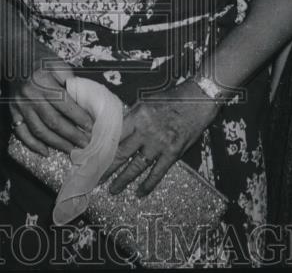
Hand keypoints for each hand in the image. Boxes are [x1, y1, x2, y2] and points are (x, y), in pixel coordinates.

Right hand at [11, 56, 92, 155]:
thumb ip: (70, 81)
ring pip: (39, 130)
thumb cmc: (39, 59)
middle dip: (71, 135)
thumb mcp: (57, 63)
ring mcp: (20, 106)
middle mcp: (31, 96)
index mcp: (43, 82)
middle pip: (53, 121)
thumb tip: (83, 102)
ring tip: (71, 151)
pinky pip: (22, 132)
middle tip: (85, 145)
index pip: (65, 104)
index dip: (79, 118)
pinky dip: (33, 145)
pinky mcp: (12, 111)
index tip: (91, 127)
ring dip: (57, 143)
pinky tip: (46, 152)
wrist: (14, 55)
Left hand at [102, 80, 219, 196]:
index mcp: (137, 116)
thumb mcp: (146, 102)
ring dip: (123, 180)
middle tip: (96, 179)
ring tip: (114, 189)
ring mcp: (160, 143)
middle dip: (107, 168)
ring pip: (137, 166)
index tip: (93, 158)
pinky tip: (140, 192)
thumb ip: (132, 118)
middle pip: (122, 153)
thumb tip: (116, 131)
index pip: (114, 136)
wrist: (198, 100)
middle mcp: (146, 131)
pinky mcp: (173, 152)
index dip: (102, 149)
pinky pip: (158, 172)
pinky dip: (148, 184)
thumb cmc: (172, 99)